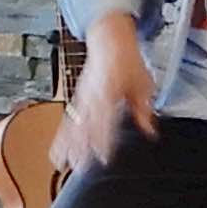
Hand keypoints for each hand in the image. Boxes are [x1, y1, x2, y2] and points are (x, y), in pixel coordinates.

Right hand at [58, 14, 157, 172]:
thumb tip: (150, 131)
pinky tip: (57, 152)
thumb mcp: (143, 85)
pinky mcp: (77, 98)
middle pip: (85, 125)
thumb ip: (143, 110)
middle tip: (80, 167)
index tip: (104, 157)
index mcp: (110, 93)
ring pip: (73, 124)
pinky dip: (61, 136)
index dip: (104, 140)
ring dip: (67, 145)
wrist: (110, 40)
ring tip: (62, 164)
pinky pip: (68, 120)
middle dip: (82, 147)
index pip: (106, 121)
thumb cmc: (128, 62)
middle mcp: (93, 97)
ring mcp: (82, 97)